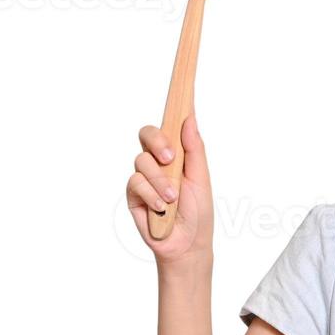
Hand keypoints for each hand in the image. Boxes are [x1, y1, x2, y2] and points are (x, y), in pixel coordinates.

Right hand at [127, 114, 213, 264]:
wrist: (188, 244)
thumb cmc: (198, 211)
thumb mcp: (201, 178)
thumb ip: (194, 149)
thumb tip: (190, 118)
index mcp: (176, 153)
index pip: (169, 125)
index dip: (172, 107)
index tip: (181, 90)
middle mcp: (157, 161)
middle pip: (146, 134)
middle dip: (157, 142)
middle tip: (170, 157)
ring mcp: (143, 177)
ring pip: (141, 161)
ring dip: (160, 181)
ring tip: (173, 198)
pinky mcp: (133, 195)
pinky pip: (135, 183)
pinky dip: (152, 195)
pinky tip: (163, 208)